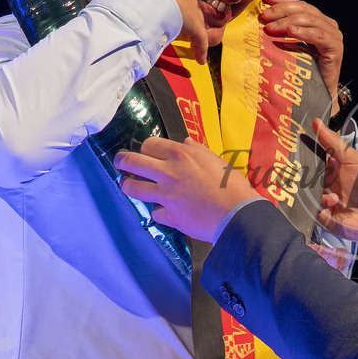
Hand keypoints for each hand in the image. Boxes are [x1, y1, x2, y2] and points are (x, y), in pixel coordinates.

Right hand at [84, 0, 207, 63]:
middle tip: (171, 20)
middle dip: (178, 9)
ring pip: (193, 18)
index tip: (158, 1)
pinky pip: (201, 38)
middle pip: (182, 0)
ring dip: (189, 27)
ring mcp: (190, 7)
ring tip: (182, 37)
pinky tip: (200, 60)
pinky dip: (200, 48)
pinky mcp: (194, 25)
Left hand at [114, 136, 255, 240]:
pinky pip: (154, 212)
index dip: (146, 149)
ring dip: (128, 185)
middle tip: (120, 162)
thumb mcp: (217, 160)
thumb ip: (198, 150)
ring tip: (128, 184)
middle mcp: (168, 172)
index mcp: (181, 154)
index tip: (146, 153)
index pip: (149, 145)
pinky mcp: (169, 216)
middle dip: (121, 161)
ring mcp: (166, 195)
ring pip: (133, 187)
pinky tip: (165, 211)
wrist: (237, 213)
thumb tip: (186, 142)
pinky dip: (159, 212)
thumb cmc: (232, 185)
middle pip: (132, 162)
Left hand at [260, 0, 342, 104]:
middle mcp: (327, 24)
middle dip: (282, 10)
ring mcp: (333, 35)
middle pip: (304, 9)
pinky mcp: (335, 47)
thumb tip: (262, 17)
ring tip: (271, 27)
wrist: (318, 93)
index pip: (299, 3)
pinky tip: (291, 32)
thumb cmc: (302, 70)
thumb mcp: (289, 45)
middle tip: (265, 16)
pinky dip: (304, 32)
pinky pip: (319, 35)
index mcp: (317, 20)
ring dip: (288, 21)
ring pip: (310, 19)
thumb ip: (282, 30)